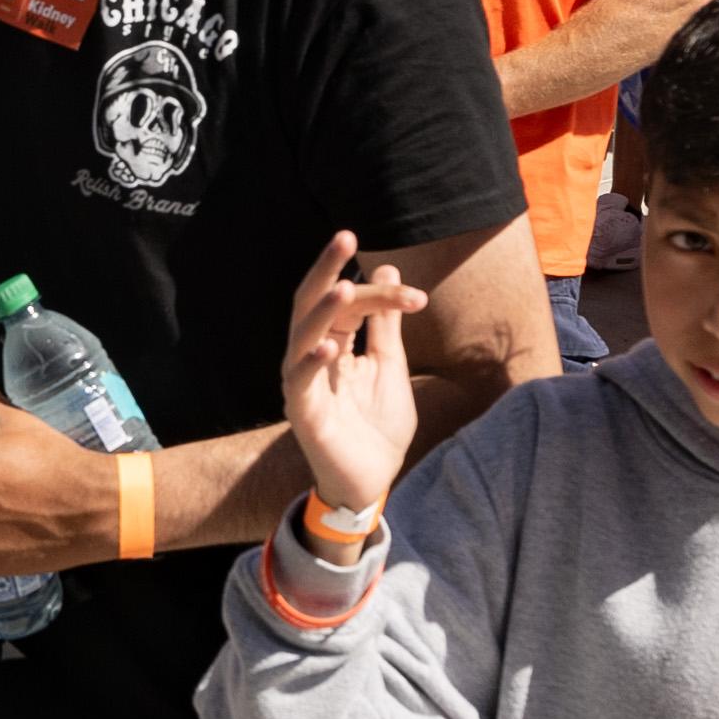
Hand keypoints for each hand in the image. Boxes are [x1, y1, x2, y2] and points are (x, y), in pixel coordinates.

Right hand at [272, 229, 415, 524]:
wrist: (373, 481)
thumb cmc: (377, 426)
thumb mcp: (390, 366)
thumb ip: (386, 323)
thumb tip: (388, 268)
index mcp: (333, 342)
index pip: (349, 304)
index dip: (380, 293)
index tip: (418, 296)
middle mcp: (311, 356)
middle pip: (312, 304)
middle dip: (326, 270)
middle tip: (345, 237)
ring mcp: (302, 383)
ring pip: (302, 336)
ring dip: (322, 312)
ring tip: (343, 290)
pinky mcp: (302, 413)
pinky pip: (300, 382)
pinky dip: (311, 362)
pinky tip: (328, 346)